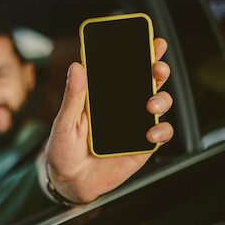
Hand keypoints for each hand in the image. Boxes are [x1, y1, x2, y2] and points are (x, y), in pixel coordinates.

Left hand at [44, 37, 173, 203]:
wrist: (68, 183)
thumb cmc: (62, 150)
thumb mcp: (63, 122)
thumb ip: (72, 97)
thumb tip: (77, 67)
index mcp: (103, 96)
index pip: (124, 70)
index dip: (140, 53)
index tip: (150, 41)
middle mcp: (122, 107)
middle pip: (147, 82)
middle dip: (158, 70)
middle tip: (157, 68)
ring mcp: (133, 125)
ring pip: (159, 104)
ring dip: (161, 99)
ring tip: (150, 103)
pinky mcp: (141, 146)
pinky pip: (160, 135)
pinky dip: (161, 131)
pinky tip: (150, 133)